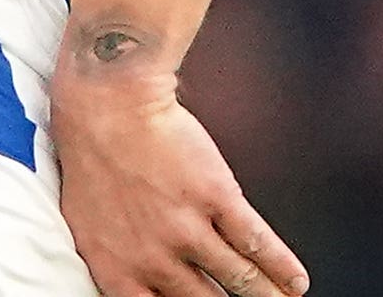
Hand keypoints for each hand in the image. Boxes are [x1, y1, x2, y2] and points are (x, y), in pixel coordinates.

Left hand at [50, 70, 306, 296]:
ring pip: (240, 279)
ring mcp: (188, 229)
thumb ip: (117, 265)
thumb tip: (136, 292)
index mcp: (118, 271)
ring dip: (266, 295)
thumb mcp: (87, 227)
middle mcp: (154, 259)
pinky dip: (282, 267)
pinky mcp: (215, 197)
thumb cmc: (91, 160)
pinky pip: (257, 243)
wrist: (107, 105)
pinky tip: (295, 281)